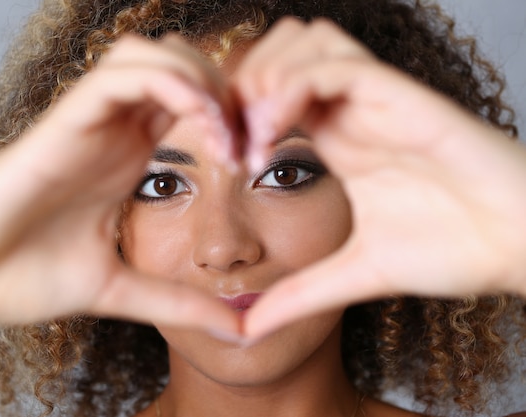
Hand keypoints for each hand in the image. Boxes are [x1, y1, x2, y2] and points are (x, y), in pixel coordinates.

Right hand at [0, 35, 241, 341]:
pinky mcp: (63, 121)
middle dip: (227, 88)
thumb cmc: (24, 279)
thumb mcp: (121, 290)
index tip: (258, 159)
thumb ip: (179, 304)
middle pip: (181, 64)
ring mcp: (88, 121)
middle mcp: (112, 129)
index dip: (233, 117)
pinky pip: (121, 74)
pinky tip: (198, 122)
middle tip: (252, 139)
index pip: (191, 104)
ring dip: (201, 79)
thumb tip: (239, 329)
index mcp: (127, 156)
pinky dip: (169, 83)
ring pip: (154, 53)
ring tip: (226, 134)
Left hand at [234, 18, 525, 337]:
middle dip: (244, 81)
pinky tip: (277, 131)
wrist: (520, 248)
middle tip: (231, 135)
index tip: (223, 157)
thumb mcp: (356, 273)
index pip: (274, 91)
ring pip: (308, 40)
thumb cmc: (453, 250)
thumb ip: (302, 295)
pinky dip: (295, 86)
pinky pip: (339, 66)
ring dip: (267, 77)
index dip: (237, 112)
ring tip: (255, 133)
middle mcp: (355, 111)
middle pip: (284, 48)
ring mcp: (380, 101)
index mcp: (341, 139)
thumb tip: (251, 328)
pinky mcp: (406, 99)